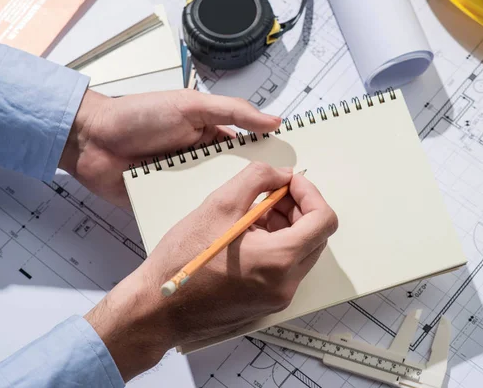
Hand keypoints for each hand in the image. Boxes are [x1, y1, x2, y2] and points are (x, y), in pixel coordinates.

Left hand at [59, 89, 280, 207]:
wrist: (91, 140)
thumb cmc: (139, 115)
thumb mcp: (191, 105)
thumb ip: (232, 111)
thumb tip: (274, 120)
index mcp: (212, 137)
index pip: (248, 151)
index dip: (270, 162)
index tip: (295, 175)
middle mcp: (202, 162)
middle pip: (235, 180)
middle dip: (255, 192)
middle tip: (285, 210)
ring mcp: (185, 184)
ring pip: (216, 200)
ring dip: (230, 208)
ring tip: (259, 227)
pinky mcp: (168, 202)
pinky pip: (189, 212)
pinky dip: (201, 220)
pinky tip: (221, 232)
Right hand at [84, 163, 337, 380]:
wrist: (158, 307)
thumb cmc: (183, 259)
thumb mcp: (220, 204)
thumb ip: (258, 179)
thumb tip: (282, 174)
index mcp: (279, 260)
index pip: (324, 220)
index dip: (310, 193)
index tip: (289, 182)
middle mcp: (286, 283)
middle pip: (316, 235)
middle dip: (298, 208)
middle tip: (270, 194)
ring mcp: (278, 296)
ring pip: (301, 251)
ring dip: (287, 226)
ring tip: (253, 213)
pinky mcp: (267, 302)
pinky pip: (286, 267)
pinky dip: (276, 245)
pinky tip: (248, 234)